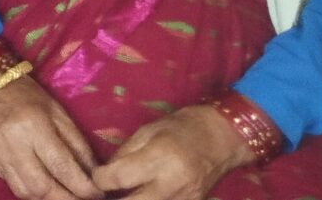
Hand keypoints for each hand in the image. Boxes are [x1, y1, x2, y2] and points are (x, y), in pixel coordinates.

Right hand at [0, 71, 101, 199]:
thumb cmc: (26, 95)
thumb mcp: (58, 113)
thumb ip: (77, 145)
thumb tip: (93, 175)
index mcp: (34, 125)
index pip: (62, 167)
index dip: (83, 187)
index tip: (97, 195)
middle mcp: (11, 141)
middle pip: (41, 187)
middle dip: (64, 199)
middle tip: (80, 199)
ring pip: (23, 191)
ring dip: (45, 197)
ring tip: (60, 193)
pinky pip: (8, 181)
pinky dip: (26, 187)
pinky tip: (37, 181)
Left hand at [93, 106, 251, 199]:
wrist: (223, 139)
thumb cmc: (182, 128)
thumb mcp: (147, 131)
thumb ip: (124, 154)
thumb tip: (105, 174)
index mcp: (158, 158)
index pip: (118, 179)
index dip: (100, 179)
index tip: (98, 176)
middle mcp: (172, 184)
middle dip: (114, 199)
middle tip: (107, 192)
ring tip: (125, 193)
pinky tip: (143, 195)